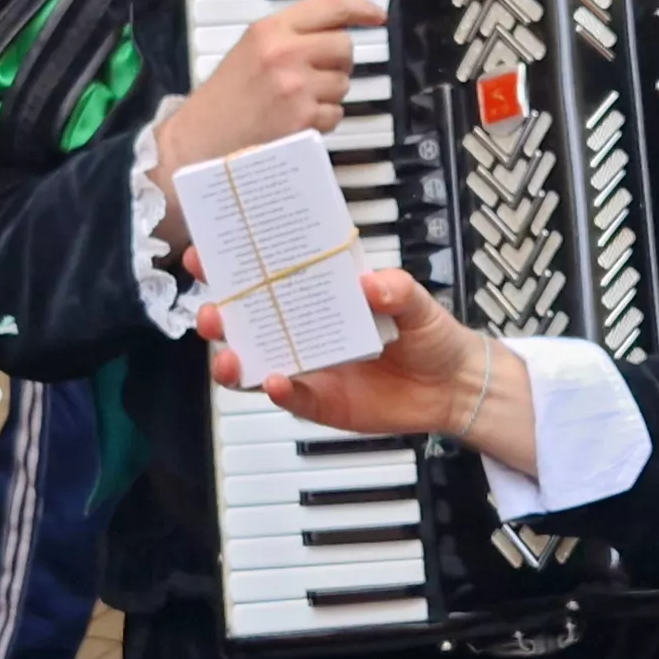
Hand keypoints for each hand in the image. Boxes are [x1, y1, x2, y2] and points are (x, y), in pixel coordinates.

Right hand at [155, 0, 380, 191]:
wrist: (201, 141)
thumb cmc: (225, 98)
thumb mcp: (250, 50)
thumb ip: (289, 36)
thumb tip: (336, 32)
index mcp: (270, 30)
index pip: (329, 6)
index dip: (360, 8)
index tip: (376, 16)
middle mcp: (285, 53)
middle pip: (344, 46)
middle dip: (338, 63)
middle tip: (316, 76)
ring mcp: (296, 87)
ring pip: (343, 83)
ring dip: (329, 94)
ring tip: (296, 102)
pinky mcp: (303, 119)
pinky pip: (336, 113)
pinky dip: (323, 120)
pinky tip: (296, 122)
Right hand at [194, 265, 532, 471]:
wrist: (454, 388)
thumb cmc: (431, 335)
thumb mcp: (417, 302)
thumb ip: (396, 289)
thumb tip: (370, 283)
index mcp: (317, 294)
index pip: (265, 277)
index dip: (230, 266)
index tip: (203, 256)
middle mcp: (303, 330)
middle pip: (245, 323)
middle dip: (217, 316)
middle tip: (209, 312)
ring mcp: (307, 367)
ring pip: (253, 364)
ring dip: (232, 359)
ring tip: (228, 356)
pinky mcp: (319, 402)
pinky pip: (290, 398)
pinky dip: (278, 392)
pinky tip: (275, 382)